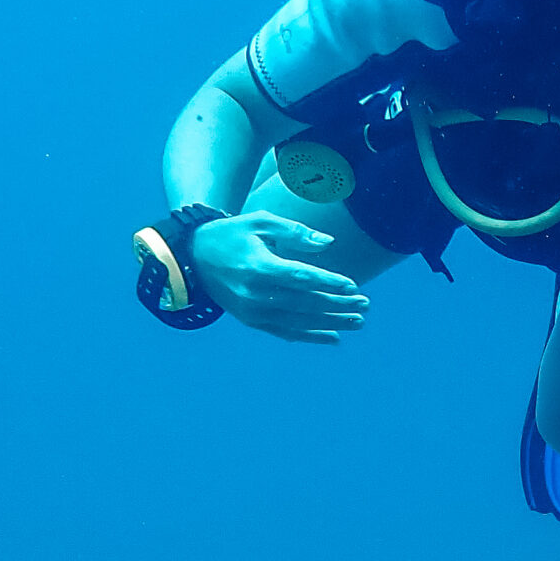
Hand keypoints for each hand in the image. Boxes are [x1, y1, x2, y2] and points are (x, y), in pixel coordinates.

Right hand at [188, 212, 368, 344]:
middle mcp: (255, 294)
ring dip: (331, 323)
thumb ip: (295, 232)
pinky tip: (334, 338)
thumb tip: (328, 243)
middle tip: (365, 304)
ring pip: (299, 321)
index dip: (328, 283)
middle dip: (338, 305)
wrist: (194, 257)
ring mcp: (252, 311)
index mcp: (257, 267)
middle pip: (305, 303)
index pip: (301, 278)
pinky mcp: (251, 321)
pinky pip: (285, 331)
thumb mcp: (260, 222)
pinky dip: (310, 336)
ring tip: (358, 322)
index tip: (353, 285)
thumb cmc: (232, 234)